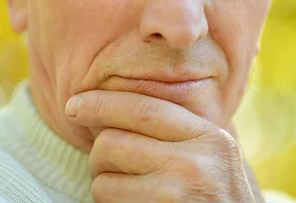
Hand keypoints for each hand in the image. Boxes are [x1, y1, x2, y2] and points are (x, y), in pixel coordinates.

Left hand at [66, 90, 256, 201]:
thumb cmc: (220, 198)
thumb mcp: (215, 157)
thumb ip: (183, 131)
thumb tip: (122, 104)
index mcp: (209, 138)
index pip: (144, 109)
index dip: (103, 103)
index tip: (75, 104)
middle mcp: (195, 163)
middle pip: (112, 142)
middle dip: (99, 155)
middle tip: (108, 166)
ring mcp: (175, 196)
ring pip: (103, 180)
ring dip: (104, 187)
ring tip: (128, 192)